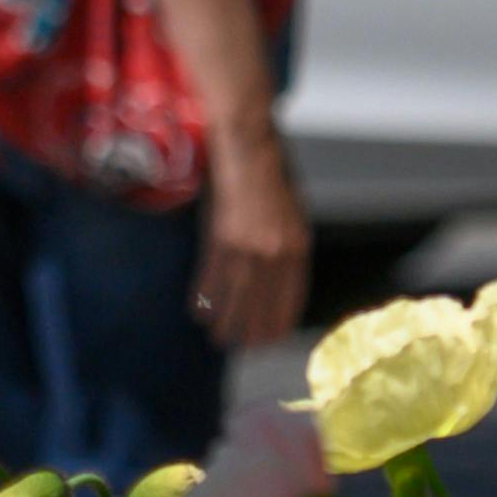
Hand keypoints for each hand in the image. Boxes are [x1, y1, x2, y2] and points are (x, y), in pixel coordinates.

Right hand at [197, 126, 309, 349]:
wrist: (247, 149)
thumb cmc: (270, 175)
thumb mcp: (293, 214)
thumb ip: (288, 246)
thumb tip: (277, 277)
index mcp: (298, 247)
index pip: (291, 301)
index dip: (278, 324)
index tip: (268, 341)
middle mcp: (276, 253)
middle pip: (262, 307)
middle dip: (249, 332)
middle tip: (238, 346)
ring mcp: (248, 248)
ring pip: (235, 300)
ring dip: (223, 323)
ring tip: (216, 337)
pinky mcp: (221, 240)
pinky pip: (210, 280)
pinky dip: (203, 299)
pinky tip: (198, 312)